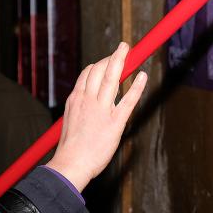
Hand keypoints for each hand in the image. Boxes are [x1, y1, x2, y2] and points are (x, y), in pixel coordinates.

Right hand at [45, 42, 146, 190]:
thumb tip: (85, 106)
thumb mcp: (69, 121)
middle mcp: (87, 100)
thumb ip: (79, 109)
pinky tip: (142, 76)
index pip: (88, 73)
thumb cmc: (70, 148)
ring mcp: (101, 110)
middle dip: (112, 56)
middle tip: (123, 48)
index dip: (100, 63)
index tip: (109, 61)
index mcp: (75, 99)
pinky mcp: (114, 123)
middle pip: (100, 70)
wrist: (71, 164)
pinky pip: (128, 101)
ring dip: (121, 60)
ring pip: (112, 78)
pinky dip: (136, 87)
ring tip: (129, 50)